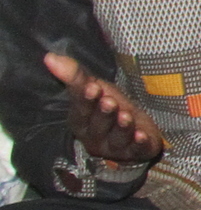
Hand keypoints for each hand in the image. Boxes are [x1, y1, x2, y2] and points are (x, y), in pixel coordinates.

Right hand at [40, 50, 163, 164]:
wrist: (133, 129)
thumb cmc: (109, 105)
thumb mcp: (94, 88)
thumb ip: (75, 75)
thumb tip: (49, 57)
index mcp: (81, 119)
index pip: (81, 109)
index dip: (86, 99)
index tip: (92, 87)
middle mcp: (95, 136)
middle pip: (98, 124)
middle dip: (104, 112)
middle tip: (110, 101)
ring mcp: (114, 146)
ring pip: (117, 137)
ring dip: (122, 127)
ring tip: (126, 116)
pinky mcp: (135, 152)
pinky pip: (136, 150)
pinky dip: (139, 143)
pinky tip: (142, 136)